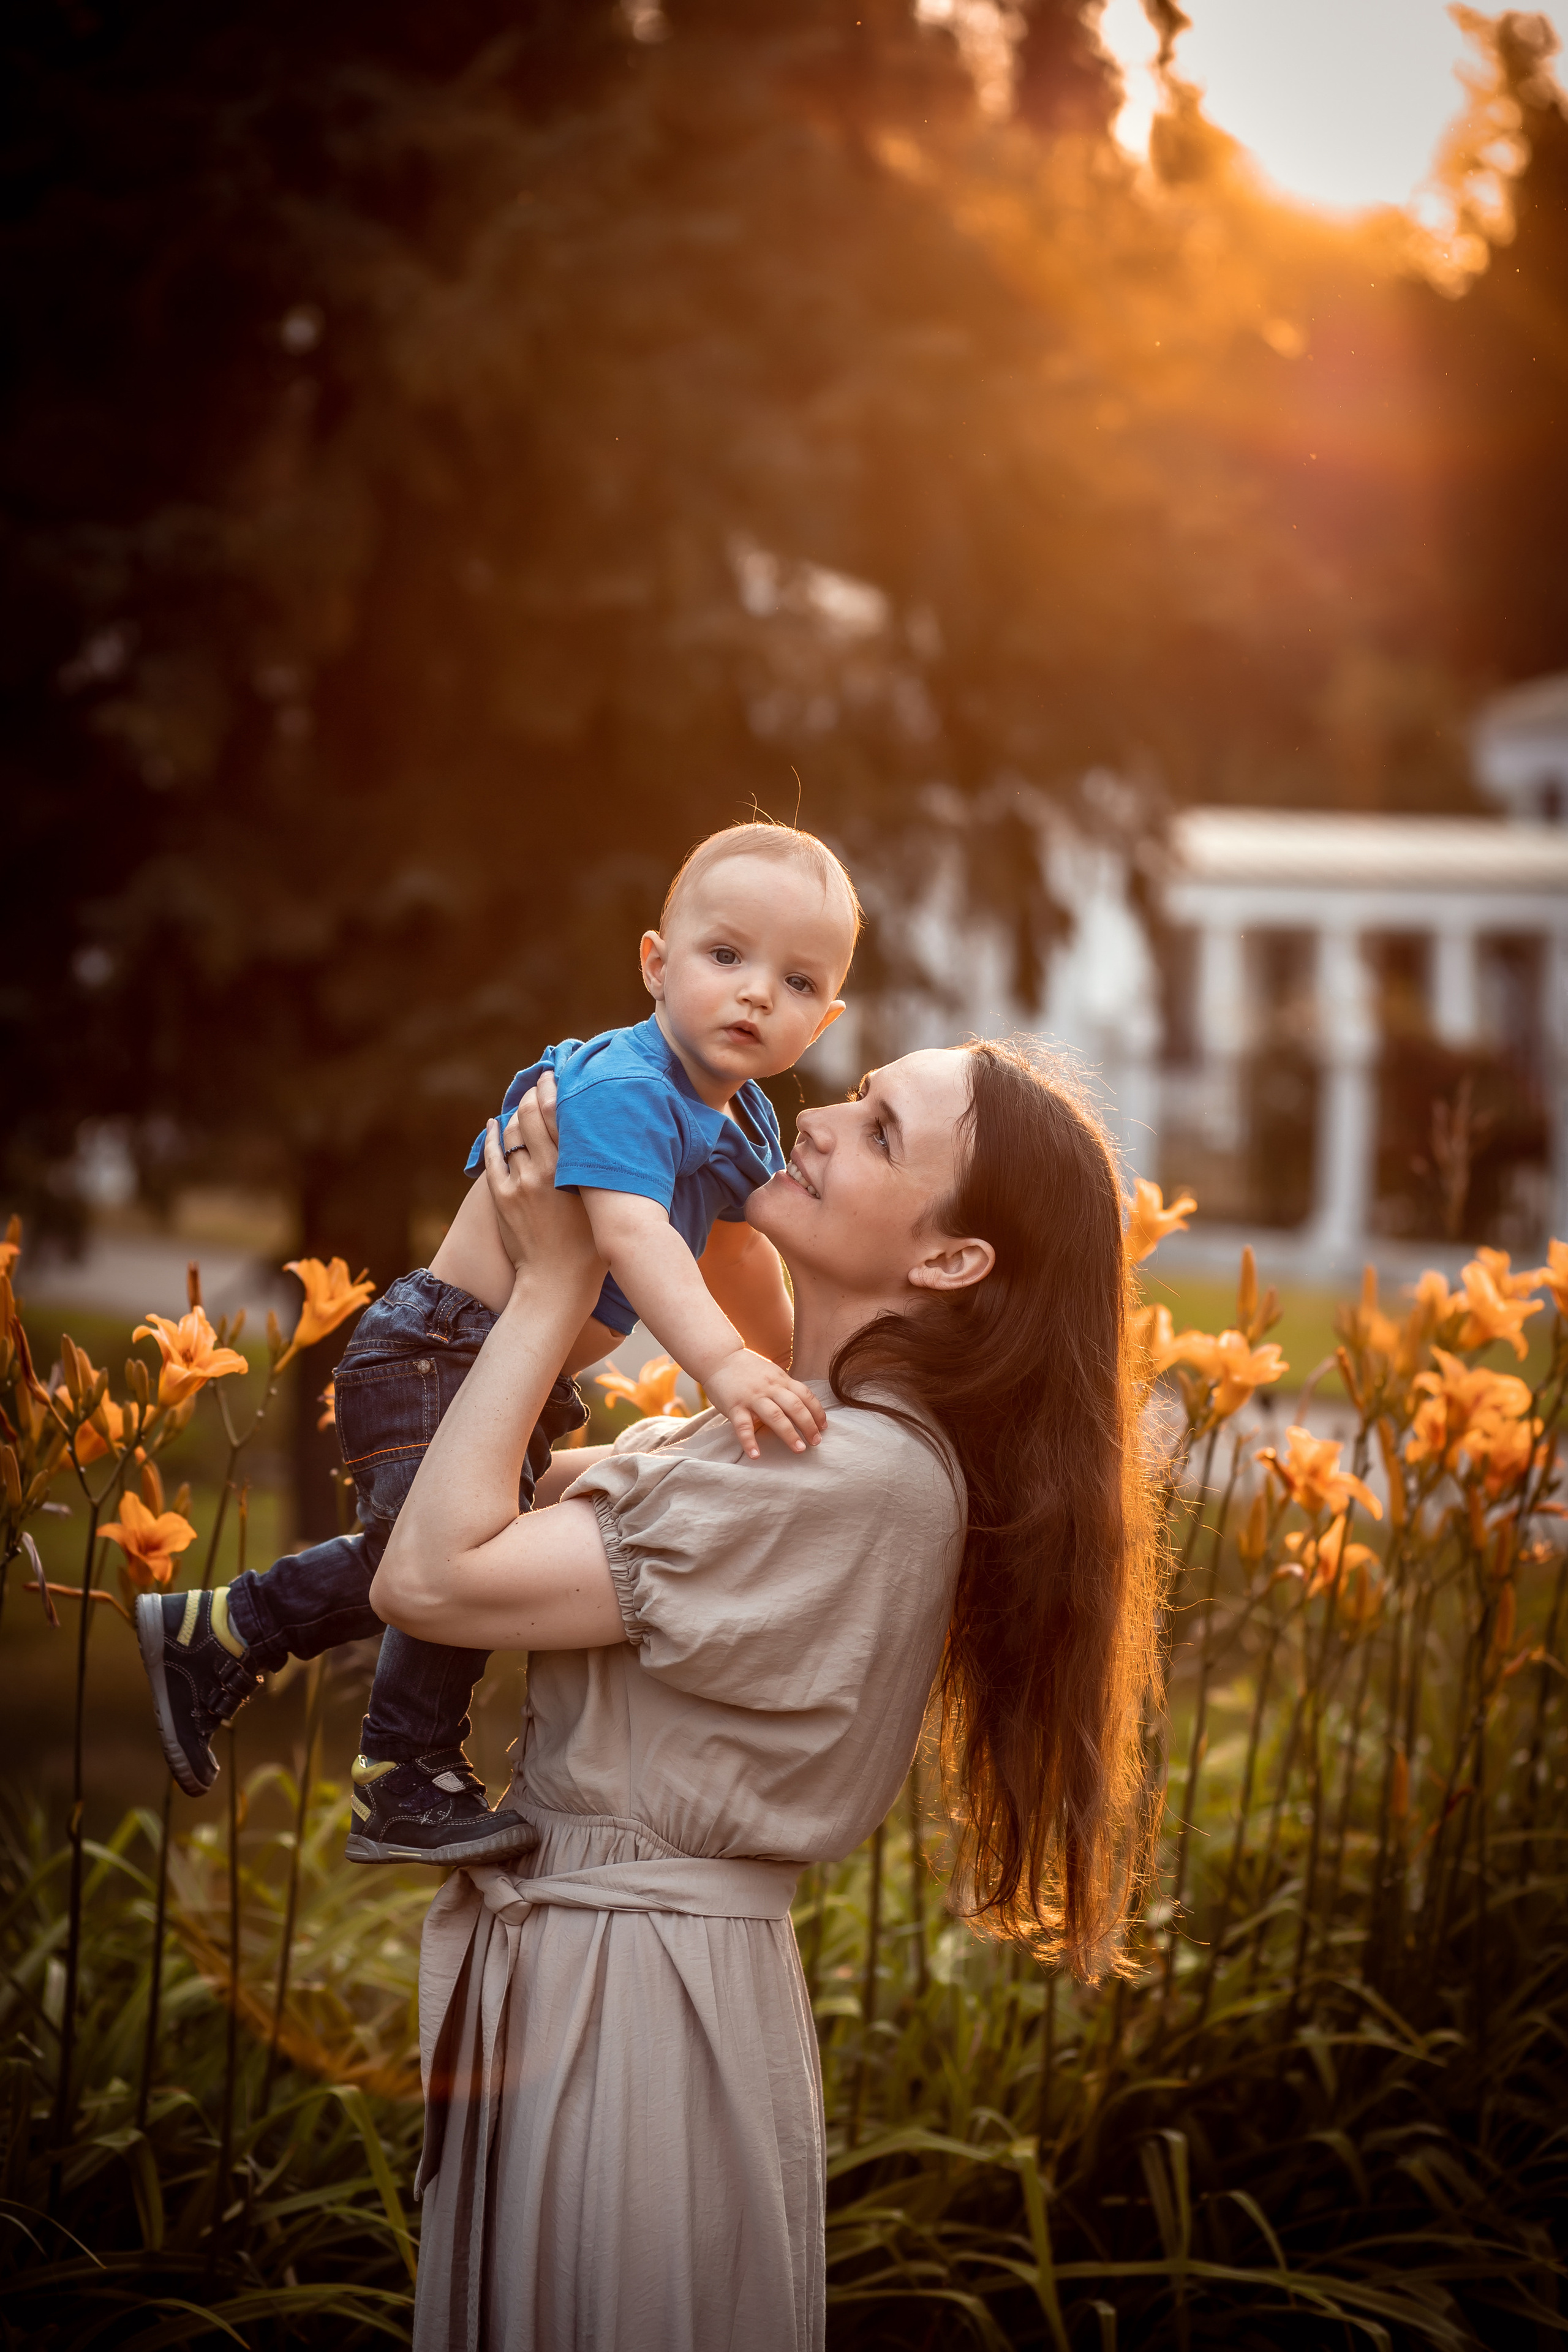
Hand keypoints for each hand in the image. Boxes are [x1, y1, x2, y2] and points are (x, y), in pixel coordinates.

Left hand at [483, 1088, 603, 1320]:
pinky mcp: (501, 1197)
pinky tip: (494, 1126)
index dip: (553, 1089)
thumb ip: (599, 1171)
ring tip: (520, 1105)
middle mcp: (544, 1170)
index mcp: (573, 1169)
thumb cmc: (591, 1247)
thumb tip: (604, 1141)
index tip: (554, 1076)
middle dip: (532, 1094)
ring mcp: (519, 1183)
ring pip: (510, 1133)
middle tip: (537, 1084)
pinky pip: (493, 1156)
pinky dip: (493, 1136)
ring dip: (514, 1114)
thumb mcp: (603, 1203)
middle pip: (530, 1115)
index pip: (557, 1114)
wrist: (556, 1283)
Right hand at [703, 1348, 827, 1459]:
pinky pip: (743, 1426)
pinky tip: (756, 1455)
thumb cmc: (746, 1368)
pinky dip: (749, 1441)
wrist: (718, 1358)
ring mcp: (752, 1397)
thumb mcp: (771, 1372)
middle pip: (795, 1407)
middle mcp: (770, 1388)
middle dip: (808, 1425)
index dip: (817, 1411)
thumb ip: (784, 1387)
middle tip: (816, 1442)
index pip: (805, 1395)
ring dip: (789, 1434)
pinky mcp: (734, 1406)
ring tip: (799, 1450)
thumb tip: (802, 1405)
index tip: (824, 1426)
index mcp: (780, 1380)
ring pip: (775, 1416)